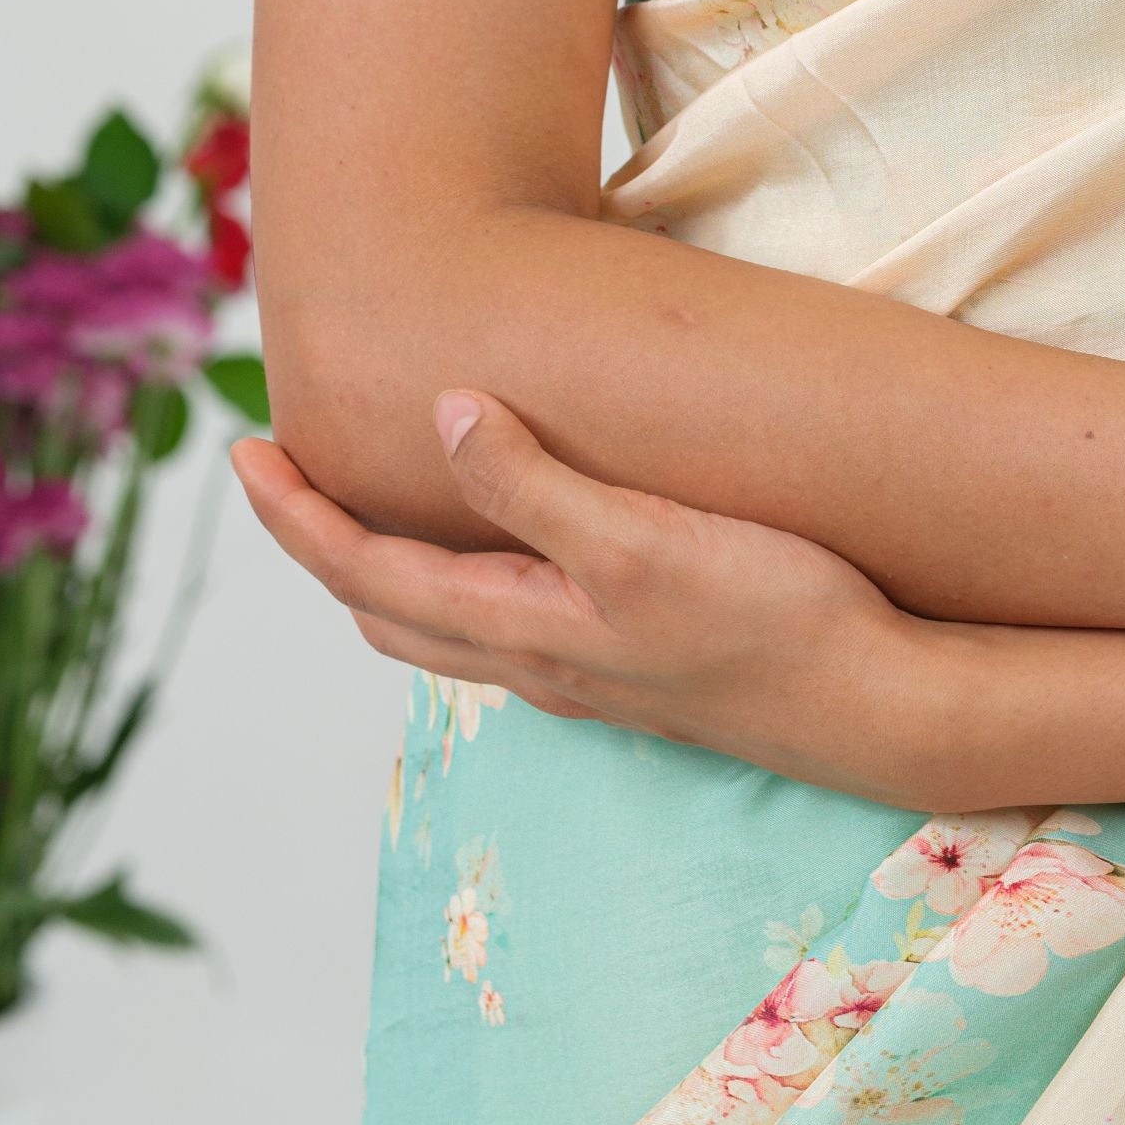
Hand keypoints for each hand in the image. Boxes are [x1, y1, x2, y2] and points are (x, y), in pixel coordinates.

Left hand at [231, 391, 939, 797]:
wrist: (881, 709)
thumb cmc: (770, 618)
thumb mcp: (641, 542)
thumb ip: (536, 486)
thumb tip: (441, 415)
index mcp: (517, 627)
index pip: (362, 571)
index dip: (293, 514)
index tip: (242, 448)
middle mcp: (535, 660)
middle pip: (385, 607)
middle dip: (323, 540)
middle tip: (286, 466)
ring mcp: (586, 672)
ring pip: (445, 627)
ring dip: (389, 565)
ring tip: (371, 497)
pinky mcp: (636, 666)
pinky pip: (507, 626)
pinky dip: (465, 579)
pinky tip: (507, 547)